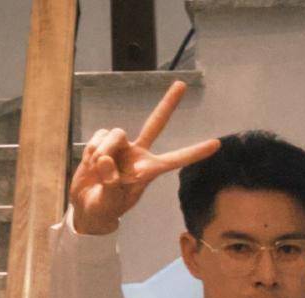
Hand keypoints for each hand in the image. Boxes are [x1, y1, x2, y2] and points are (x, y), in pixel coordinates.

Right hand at [70, 80, 220, 234]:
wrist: (88, 204)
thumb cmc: (104, 207)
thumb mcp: (109, 202)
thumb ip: (110, 184)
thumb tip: (105, 159)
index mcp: (148, 172)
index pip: (175, 160)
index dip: (195, 152)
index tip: (216, 144)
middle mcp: (138, 154)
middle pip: (156, 123)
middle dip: (168, 104)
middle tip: (182, 84)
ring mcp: (122, 146)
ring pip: (116, 134)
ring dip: (102, 151)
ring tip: (98, 172)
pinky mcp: (104, 141)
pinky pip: (99, 136)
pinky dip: (91, 151)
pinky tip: (91, 165)